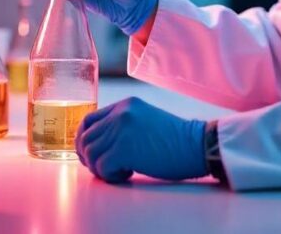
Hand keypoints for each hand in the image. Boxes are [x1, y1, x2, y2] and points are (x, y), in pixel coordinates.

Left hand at [75, 97, 207, 182]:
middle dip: (89, 157)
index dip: (84, 140)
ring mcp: (121, 130)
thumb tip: (98, 145)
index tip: (91, 154)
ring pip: (90, 153)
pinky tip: (128, 174)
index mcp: (124, 105)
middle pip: (85, 138)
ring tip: (120, 170)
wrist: (197, 145)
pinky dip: (111, 176)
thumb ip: (122, 125)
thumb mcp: (145, 120)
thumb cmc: (174, 140)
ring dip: (101, 168)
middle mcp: (120, 114)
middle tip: (105, 167)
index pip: (89, 120)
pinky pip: (102, 167)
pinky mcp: (125, 149)